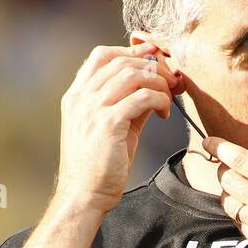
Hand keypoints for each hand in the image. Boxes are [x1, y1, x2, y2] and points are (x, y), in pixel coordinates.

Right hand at [53, 42, 179, 214]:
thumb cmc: (98, 167)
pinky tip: (164, 113)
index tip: (152, 58)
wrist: (84, 195)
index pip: (101, 56)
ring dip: (158, 83)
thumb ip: (128, 106)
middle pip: (121, 61)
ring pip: (133, 75)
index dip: (130, 51)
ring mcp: (92, 109)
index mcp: (76, 96)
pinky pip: (142, 97)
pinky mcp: (108, 124)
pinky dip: (159, 100)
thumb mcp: (112, 130)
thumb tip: (153, 89)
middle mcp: (81, 98)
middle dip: (152, 67)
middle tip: (171, 81)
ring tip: (169, 99)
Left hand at [204, 137, 247, 247]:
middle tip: (231, 169)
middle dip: (225, 171)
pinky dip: (243, 215)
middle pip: (227, 180)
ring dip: (232, 195)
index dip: (220, 147)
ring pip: (229, 203)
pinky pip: (239, 223)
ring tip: (246, 192)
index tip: (210, 142)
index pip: (240, 160)